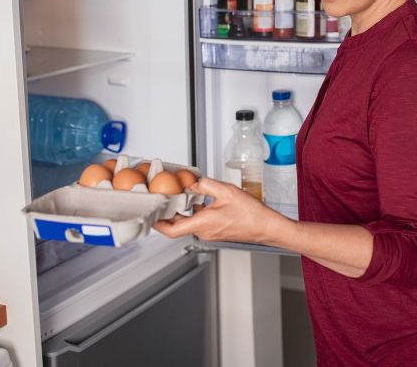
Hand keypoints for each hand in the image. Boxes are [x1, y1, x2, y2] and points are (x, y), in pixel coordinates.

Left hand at [152, 177, 286, 243]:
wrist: (266, 227)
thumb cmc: (251, 214)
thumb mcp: (226, 191)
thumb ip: (206, 185)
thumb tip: (194, 184)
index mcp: (203, 223)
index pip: (171, 230)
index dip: (158, 224)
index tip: (150, 215)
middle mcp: (204, 231)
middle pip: (178, 226)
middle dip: (168, 214)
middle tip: (163, 201)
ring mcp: (210, 233)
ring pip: (189, 223)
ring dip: (183, 212)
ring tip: (181, 197)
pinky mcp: (217, 231)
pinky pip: (200, 222)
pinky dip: (195, 213)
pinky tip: (199, 201)